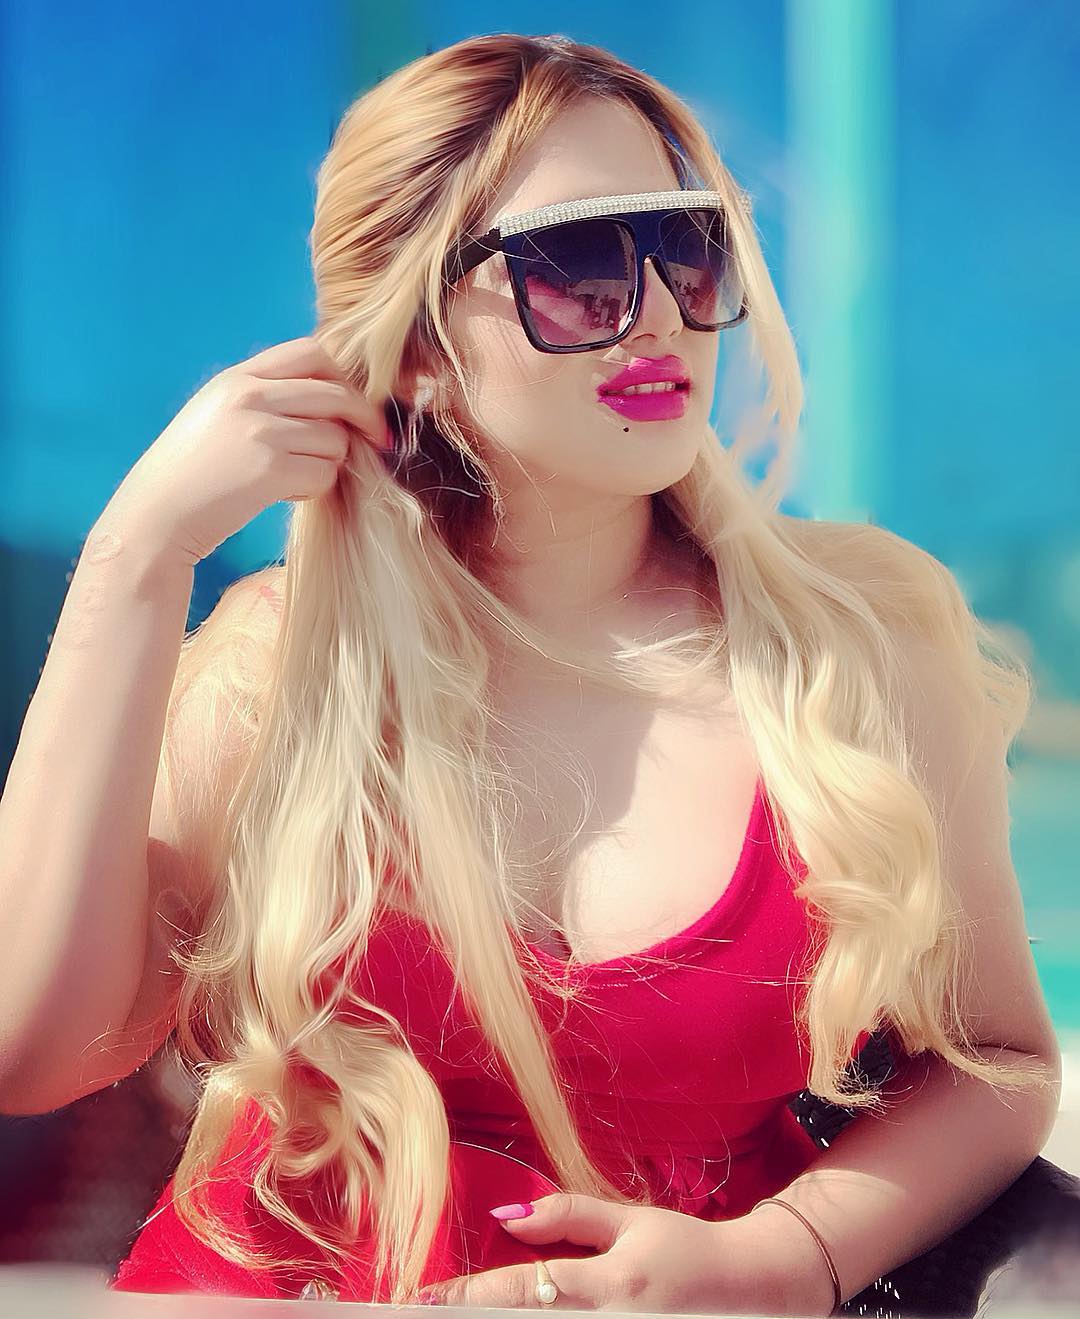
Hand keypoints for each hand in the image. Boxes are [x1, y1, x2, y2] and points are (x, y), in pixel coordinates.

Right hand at [105, 335, 390, 566]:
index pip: (311, 353)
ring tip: (290, 477)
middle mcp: (249, 396)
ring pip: (335, 439)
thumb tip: (334, 402)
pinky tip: (282, 493)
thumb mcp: (218, 416)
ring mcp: (260, 431)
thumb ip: (265, 399)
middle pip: (336, 394)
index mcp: (238, 378)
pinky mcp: (269, 469)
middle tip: (376, 440)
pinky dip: (313, 488)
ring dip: (327, 463)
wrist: (154, 516)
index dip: (345, 378)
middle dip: (363, 420)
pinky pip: (325, 473)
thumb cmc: (190, 475)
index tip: (358, 404)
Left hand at [416, 1192, 824, 1314]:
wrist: (755, 1291)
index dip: (469, 1296)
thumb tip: (508, 1217)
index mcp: (610, 1283)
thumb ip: (569, 1217)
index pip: (523, 1292)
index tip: (424, 1298)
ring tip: (455, 1317)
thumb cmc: (688, 1250)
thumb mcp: (631, 1221)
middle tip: (424, 1312)